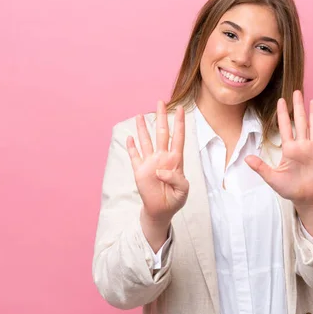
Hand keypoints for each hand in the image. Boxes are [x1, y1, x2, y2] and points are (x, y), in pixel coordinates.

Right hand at [126, 101, 188, 224]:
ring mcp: (150, 163)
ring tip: (141, 115)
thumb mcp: (183, 190)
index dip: (179, 123)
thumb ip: (175, 179)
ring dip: (143, 128)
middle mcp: (162, 157)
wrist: (161, 211)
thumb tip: (160, 170)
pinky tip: (130, 137)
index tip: (181, 109)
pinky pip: (135, 156)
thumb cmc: (175, 199)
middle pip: (162, 133)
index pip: (178, 137)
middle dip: (161, 117)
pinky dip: (131, 147)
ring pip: (146, 141)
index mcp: (175, 160)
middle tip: (160, 102)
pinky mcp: (139, 170)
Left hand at [245, 90, 312, 210]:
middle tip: (296, 91)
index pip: (285, 127)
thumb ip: (260, 168)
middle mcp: (302, 145)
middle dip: (298, 107)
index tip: (280, 100)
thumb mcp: (272, 178)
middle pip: (300, 122)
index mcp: (290, 149)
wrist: (305, 198)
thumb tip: (246, 158)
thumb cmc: (289, 188)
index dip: (283, 114)